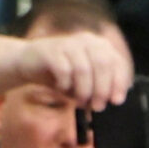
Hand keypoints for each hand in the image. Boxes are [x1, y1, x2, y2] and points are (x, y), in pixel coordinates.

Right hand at [15, 31, 132, 110]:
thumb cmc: (61, 74)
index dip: (119, 83)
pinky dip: (65, 84)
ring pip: (83, 69)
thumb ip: (100, 85)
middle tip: (97, 107)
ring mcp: (68, 43)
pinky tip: (62, 89)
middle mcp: (86, 40)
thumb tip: (115, 100)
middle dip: (102, 89)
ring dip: (83, 90)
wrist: (29, 63)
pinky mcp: (51, 50)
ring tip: (79, 101)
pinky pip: (64, 70)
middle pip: (103, 64)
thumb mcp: (85, 80)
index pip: (117, 62)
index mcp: (99, 45)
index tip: (116, 101)